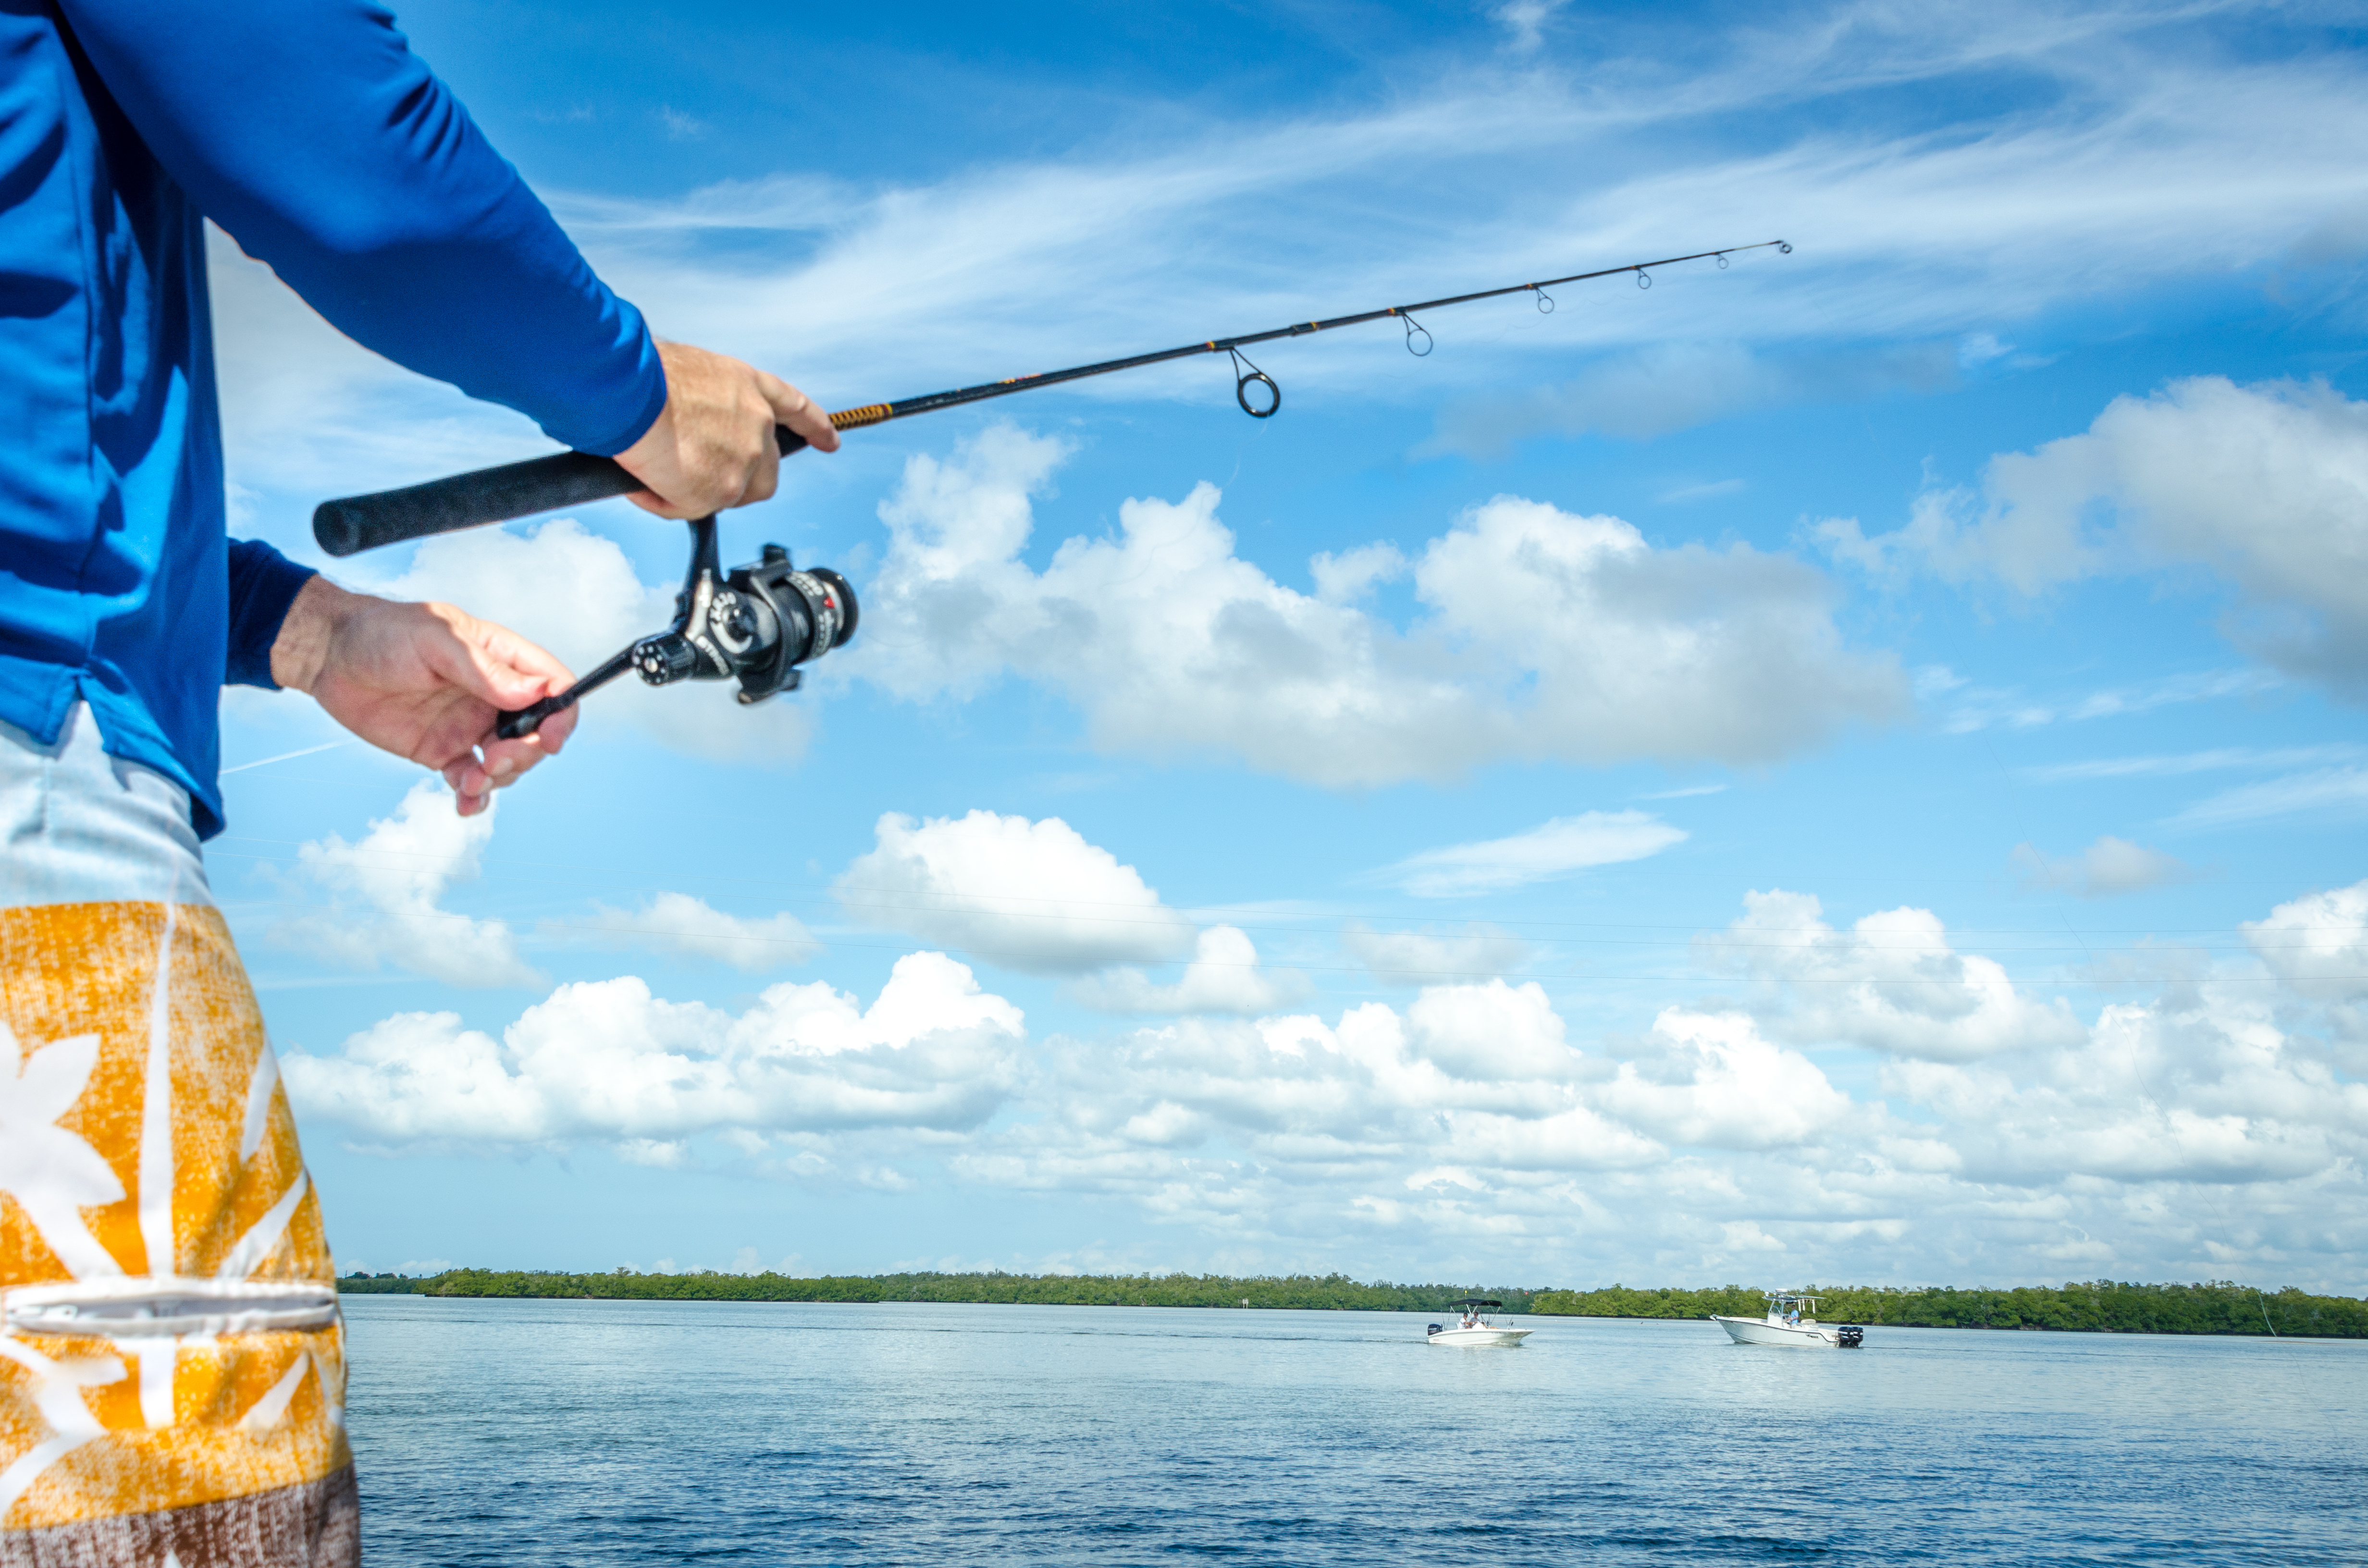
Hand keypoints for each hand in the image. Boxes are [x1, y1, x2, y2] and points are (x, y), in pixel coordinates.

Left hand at [271, 577, 578, 816]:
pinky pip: (471, 781)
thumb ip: (485, 669)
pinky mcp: (442, 751)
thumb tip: (535, 692)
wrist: (329, 657)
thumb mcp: (436, 640)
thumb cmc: (382, 633)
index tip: (550, 738)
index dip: (562, 714)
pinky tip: (464, 804)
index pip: (552, 686)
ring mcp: (469, 726)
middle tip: (493, 758)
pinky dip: (475, 798)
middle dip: (524, 754)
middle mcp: (493, 695)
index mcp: (501, 659)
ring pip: (508, 762)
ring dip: (499, 778)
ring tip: (470, 781)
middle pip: (536, 733)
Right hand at [614, 340, 838, 518]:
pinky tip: (646, 482)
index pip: (795, 408)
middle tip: (696, 474)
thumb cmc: (645, 374)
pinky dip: (665, 501)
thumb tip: (691, 426)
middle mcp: (757, 424)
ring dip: (696, 491)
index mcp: (750, 387)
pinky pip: (692, 508)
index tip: (829, 441)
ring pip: (729, 495)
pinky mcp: (722, 491)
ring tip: (659, 470)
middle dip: (738, 480)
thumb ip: (708, 404)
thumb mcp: (691, 373)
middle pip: (766, 472)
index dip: (814, 426)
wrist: (631, 390)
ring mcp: (745, 461)